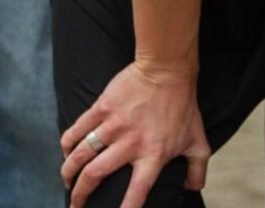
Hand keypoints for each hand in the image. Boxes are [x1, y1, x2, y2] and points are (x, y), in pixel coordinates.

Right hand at [59, 58, 209, 207]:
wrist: (166, 69)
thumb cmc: (183, 107)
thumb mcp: (198, 142)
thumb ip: (197, 170)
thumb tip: (190, 191)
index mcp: (153, 156)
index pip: (136, 192)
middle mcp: (130, 143)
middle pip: (96, 175)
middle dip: (80, 194)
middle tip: (75, 205)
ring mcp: (113, 124)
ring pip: (82, 153)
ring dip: (69, 171)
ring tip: (67, 182)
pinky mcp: (102, 107)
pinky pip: (77, 129)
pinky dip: (68, 143)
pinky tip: (66, 151)